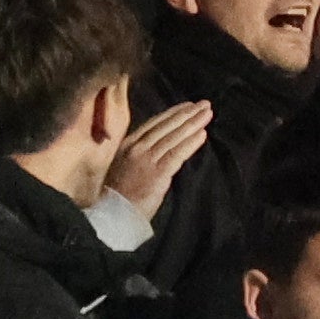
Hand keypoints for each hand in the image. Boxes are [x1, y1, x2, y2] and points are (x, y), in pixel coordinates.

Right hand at [105, 96, 214, 219]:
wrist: (111, 214)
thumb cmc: (116, 195)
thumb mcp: (123, 166)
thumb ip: (138, 154)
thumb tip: (156, 146)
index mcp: (127, 144)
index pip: (154, 124)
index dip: (173, 113)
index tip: (187, 106)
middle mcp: (137, 148)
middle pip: (167, 126)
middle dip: (187, 114)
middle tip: (204, 104)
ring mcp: (147, 159)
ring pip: (174, 137)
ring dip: (193, 124)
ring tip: (208, 114)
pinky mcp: (157, 173)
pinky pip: (177, 154)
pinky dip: (190, 143)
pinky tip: (202, 134)